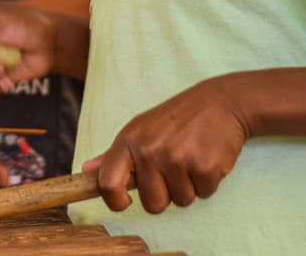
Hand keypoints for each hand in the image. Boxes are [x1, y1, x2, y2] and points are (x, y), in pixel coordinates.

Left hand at [82, 76, 250, 213]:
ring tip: (191, 159)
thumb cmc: (175, 119)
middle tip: (173, 169)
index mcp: (128, 141)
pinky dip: (208, 182)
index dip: (114, 201)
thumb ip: (113, 155)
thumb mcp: (139, 129)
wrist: (220, 102)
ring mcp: (177, 158)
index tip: (125, 203)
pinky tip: (206, 158)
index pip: (107, 183)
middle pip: (152, 204)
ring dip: (189, 187)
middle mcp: (149, 150)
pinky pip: (204, 194)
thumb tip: (86, 170)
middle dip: (165, 194)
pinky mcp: (205, 166)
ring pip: (181, 201)